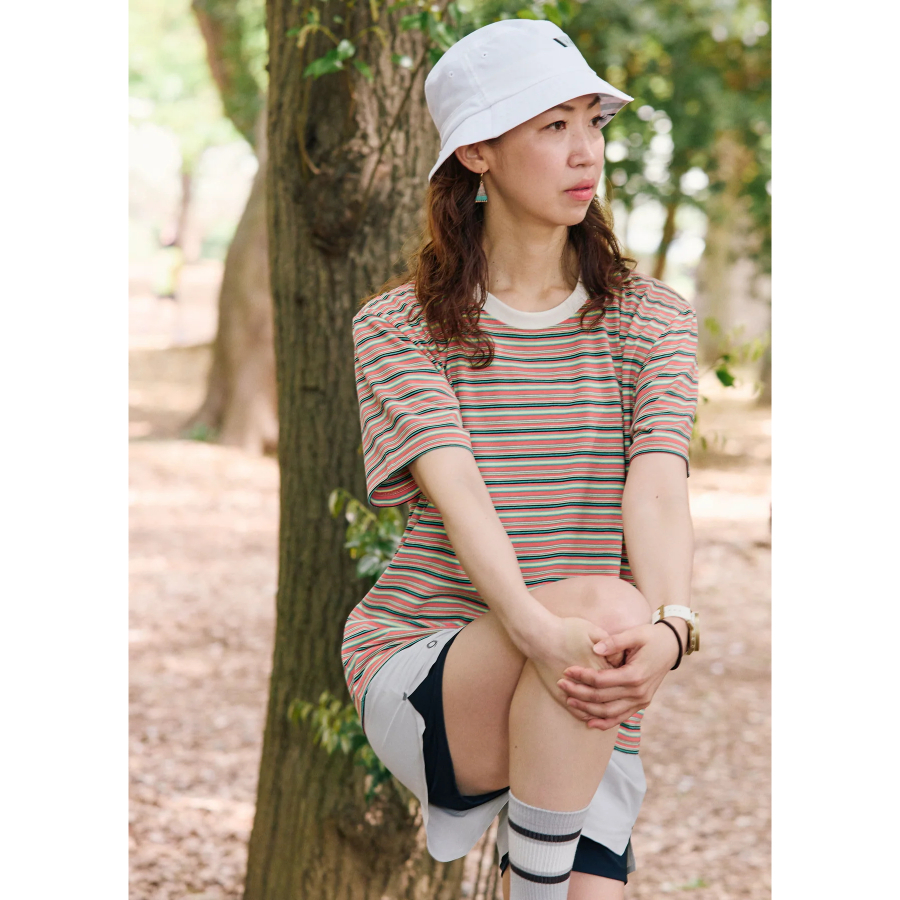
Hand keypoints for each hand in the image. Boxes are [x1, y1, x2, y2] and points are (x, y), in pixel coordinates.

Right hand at [528, 616, 615, 722]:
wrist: (540, 636)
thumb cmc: (566, 630)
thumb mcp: (593, 630)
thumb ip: (610, 644)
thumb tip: (620, 658)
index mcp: (601, 667)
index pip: (620, 681)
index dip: (624, 681)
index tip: (625, 678)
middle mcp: (589, 683)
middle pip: (609, 698)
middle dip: (615, 699)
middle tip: (619, 696)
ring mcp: (574, 691)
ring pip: (594, 710)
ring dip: (602, 712)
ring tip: (606, 711)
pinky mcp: (561, 695)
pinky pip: (578, 712)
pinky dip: (586, 715)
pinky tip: (590, 716)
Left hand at [555, 622, 680, 729]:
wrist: (672, 646)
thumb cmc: (651, 637)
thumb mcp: (635, 633)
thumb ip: (614, 642)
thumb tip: (594, 649)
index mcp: (636, 675)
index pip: (602, 680)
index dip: (582, 676)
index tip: (566, 670)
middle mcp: (639, 692)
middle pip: (602, 698)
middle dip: (579, 693)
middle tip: (561, 685)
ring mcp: (641, 701)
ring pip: (609, 712)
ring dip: (587, 710)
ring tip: (569, 702)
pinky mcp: (641, 704)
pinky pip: (621, 717)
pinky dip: (605, 722)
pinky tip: (589, 723)